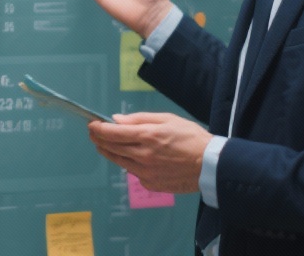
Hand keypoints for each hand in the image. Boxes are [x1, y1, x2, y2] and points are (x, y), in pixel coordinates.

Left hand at [88, 112, 211, 193]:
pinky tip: (130, 158)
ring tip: (103, 145)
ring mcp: (145, 172)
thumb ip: (139, 119)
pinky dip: (128, 164)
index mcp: (147, 136)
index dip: (98, 128)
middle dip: (99, 139)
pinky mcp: (151, 184)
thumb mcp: (167, 119)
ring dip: (108, 152)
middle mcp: (143, 156)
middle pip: (112, 148)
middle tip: (93, 133)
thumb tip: (117, 120)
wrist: (211, 165)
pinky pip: (133, 173)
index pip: (112, 133)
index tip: (92, 124)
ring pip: (119, 161)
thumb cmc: (191, 138)